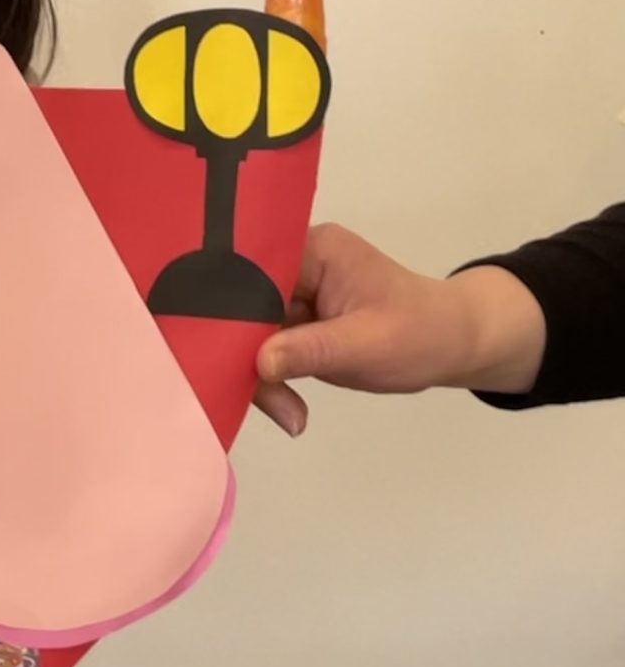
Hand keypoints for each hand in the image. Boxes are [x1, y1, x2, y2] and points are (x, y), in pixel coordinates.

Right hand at [251, 224, 547, 434]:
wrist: (455, 346)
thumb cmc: (422, 334)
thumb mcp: (369, 344)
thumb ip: (312, 349)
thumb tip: (259, 362)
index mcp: (312, 251)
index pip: (252, 273)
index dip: (227, 308)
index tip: (212, 347)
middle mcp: (294, 266)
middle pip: (243, 306)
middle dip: (243, 353)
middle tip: (254, 397)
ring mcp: (292, 296)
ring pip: (248, 333)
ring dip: (259, 376)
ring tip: (288, 415)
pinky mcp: (294, 324)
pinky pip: (264, 350)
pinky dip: (271, 382)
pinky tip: (288, 410)